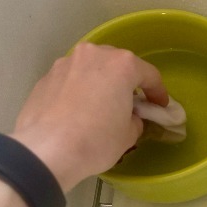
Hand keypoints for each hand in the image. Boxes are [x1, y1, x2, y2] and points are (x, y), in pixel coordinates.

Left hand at [10, 42, 167, 191]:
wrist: (47, 150)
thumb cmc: (96, 141)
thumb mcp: (129, 134)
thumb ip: (135, 119)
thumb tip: (129, 117)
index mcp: (121, 65)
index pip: (149, 74)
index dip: (158, 92)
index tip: (160, 106)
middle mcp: (93, 55)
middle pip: (118, 64)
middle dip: (127, 82)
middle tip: (131, 103)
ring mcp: (66, 63)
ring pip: (91, 69)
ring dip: (100, 83)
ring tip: (101, 106)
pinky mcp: (46, 77)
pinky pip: (71, 80)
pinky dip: (79, 90)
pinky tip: (78, 111)